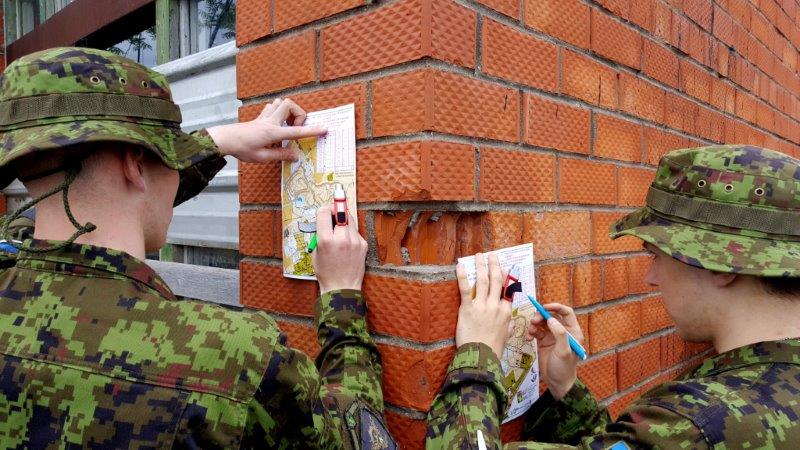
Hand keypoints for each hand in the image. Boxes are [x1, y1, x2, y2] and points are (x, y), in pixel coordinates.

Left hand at [206, 98, 326, 161]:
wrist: (224, 139)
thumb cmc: (242, 149)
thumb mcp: (262, 157)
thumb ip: (281, 155)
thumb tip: (296, 156)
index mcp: (273, 133)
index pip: (297, 131)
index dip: (312, 130)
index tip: (324, 129)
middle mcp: (270, 121)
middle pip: (290, 104)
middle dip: (299, 113)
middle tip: (296, 127)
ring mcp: (264, 117)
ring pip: (281, 102)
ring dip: (288, 111)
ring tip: (287, 126)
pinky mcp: (260, 117)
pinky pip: (272, 107)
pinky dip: (278, 112)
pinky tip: (276, 125)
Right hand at [311, 205, 366, 293]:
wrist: (342, 287)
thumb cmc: (326, 272)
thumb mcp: (315, 253)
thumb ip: (320, 235)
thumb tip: (325, 220)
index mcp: (326, 240)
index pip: (325, 212)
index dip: (324, 210)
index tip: (325, 211)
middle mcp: (342, 238)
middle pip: (340, 213)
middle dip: (336, 213)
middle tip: (333, 217)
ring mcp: (355, 241)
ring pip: (350, 220)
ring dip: (344, 222)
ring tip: (339, 232)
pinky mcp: (363, 245)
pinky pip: (356, 232)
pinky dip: (350, 233)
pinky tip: (346, 244)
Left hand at [455, 253, 512, 358]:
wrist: (481, 356)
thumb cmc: (493, 349)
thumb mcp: (505, 335)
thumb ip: (506, 324)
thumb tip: (507, 320)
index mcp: (506, 312)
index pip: (506, 291)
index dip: (505, 278)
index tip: (503, 269)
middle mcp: (495, 305)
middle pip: (496, 280)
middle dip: (495, 265)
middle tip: (493, 255)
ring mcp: (482, 306)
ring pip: (483, 280)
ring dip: (481, 266)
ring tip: (479, 255)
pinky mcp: (468, 308)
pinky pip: (465, 289)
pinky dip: (462, 276)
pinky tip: (460, 266)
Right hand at [525, 303, 582, 399]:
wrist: (557, 383)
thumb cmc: (564, 368)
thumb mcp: (564, 351)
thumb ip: (560, 334)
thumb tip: (552, 319)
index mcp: (572, 331)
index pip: (566, 312)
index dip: (556, 307)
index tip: (544, 306)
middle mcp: (563, 331)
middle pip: (551, 315)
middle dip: (541, 316)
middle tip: (533, 321)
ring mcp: (552, 336)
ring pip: (542, 322)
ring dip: (535, 324)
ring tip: (530, 331)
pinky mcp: (543, 341)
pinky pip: (536, 331)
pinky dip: (531, 332)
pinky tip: (528, 338)